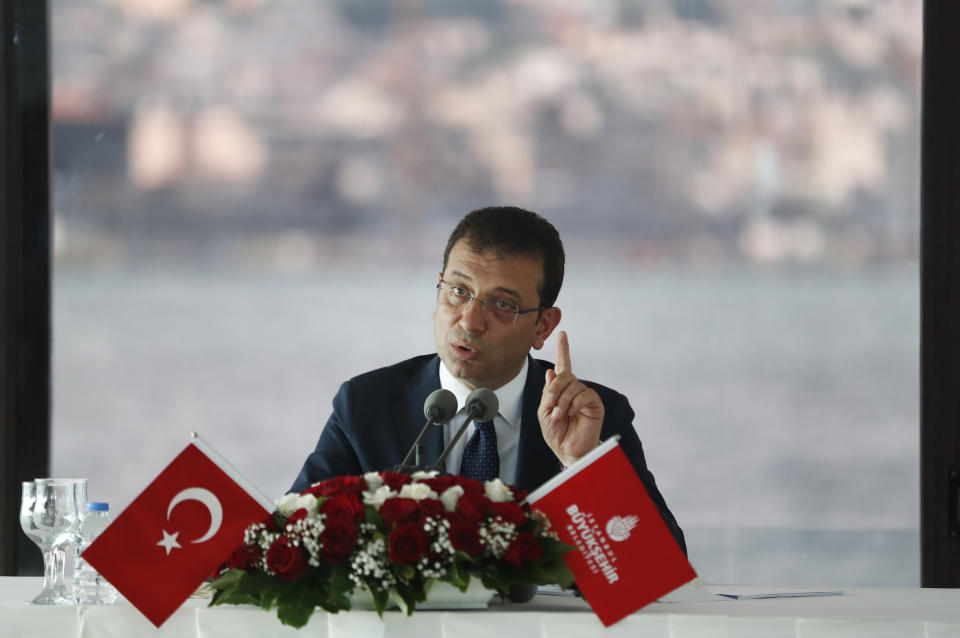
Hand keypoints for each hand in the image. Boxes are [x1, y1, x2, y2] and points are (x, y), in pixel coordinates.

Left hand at [537, 331, 603, 466]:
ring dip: (561, 401)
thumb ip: (548, 392)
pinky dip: (573, 404)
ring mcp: (585, 395)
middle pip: (564, 375)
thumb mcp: (544, 412)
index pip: (563, 366)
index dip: (563, 350)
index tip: (562, 334)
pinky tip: (571, 414)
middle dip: (553, 390)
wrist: (567, 450)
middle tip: (550, 406)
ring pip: (572, 386)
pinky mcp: (595, 403)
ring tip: (559, 416)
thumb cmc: (557, 434)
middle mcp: (575, 390)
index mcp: (562, 390)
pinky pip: (583, 394)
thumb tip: (552, 371)